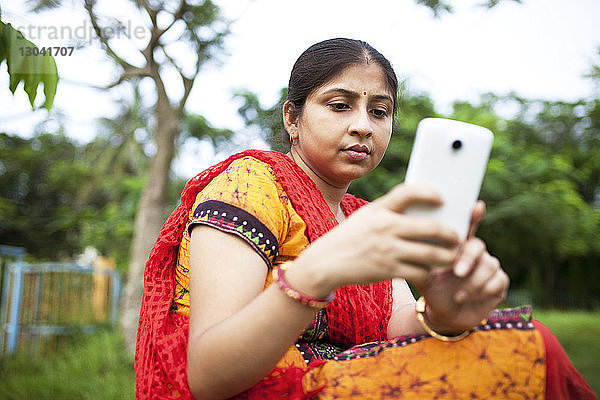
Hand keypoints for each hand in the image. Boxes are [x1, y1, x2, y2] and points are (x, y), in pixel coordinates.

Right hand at [288, 184, 460, 296]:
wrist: (325, 263)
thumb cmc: (350, 237)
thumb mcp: (366, 217)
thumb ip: (389, 211)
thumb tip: (420, 208)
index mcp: (379, 210)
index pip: (410, 193)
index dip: (430, 193)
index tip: (442, 198)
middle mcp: (385, 227)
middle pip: (432, 228)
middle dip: (451, 235)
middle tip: (458, 237)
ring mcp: (388, 250)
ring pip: (432, 253)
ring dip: (448, 256)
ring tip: (454, 256)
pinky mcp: (389, 270)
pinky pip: (420, 271)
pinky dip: (429, 272)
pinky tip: (431, 270)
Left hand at [415, 202, 508, 332]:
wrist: (444, 314)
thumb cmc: (433, 289)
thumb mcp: (422, 274)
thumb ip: (417, 259)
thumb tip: (404, 244)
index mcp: (458, 246)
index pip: (467, 227)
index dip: (474, 215)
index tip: (476, 206)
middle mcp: (476, 253)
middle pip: (478, 245)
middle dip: (468, 258)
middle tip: (457, 272)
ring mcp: (489, 267)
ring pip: (489, 265)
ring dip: (473, 282)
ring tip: (457, 295)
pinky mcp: (499, 283)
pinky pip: (498, 281)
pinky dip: (482, 291)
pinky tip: (466, 298)